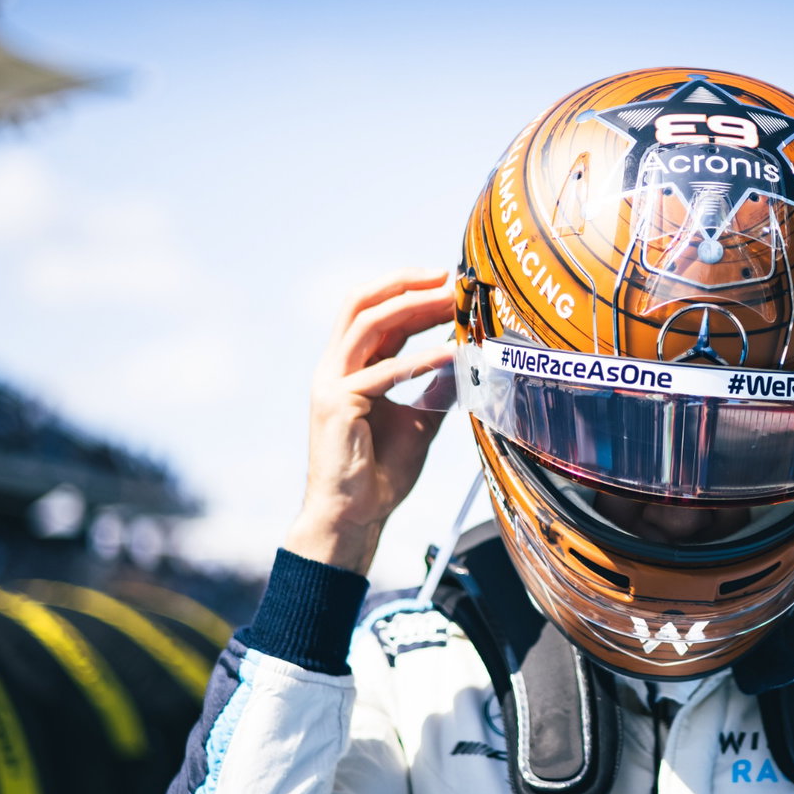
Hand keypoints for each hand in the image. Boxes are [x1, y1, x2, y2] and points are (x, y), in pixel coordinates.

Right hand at [284, 267, 456, 572]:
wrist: (354, 516)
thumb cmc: (380, 473)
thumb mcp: (418, 420)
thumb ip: (434, 388)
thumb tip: (463, 361)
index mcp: (350, 368)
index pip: (377, 315)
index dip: (411, 294)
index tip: (449, 286)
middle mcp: (334, 367)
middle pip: (363, 303)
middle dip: (406, 284)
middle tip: (448, 277)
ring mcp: (331, 383)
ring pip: (367, 322)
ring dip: (411, 305)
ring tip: (449, 299)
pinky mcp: (337, 403)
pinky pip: (384, 371)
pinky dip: (420, 358)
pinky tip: (450, 352)